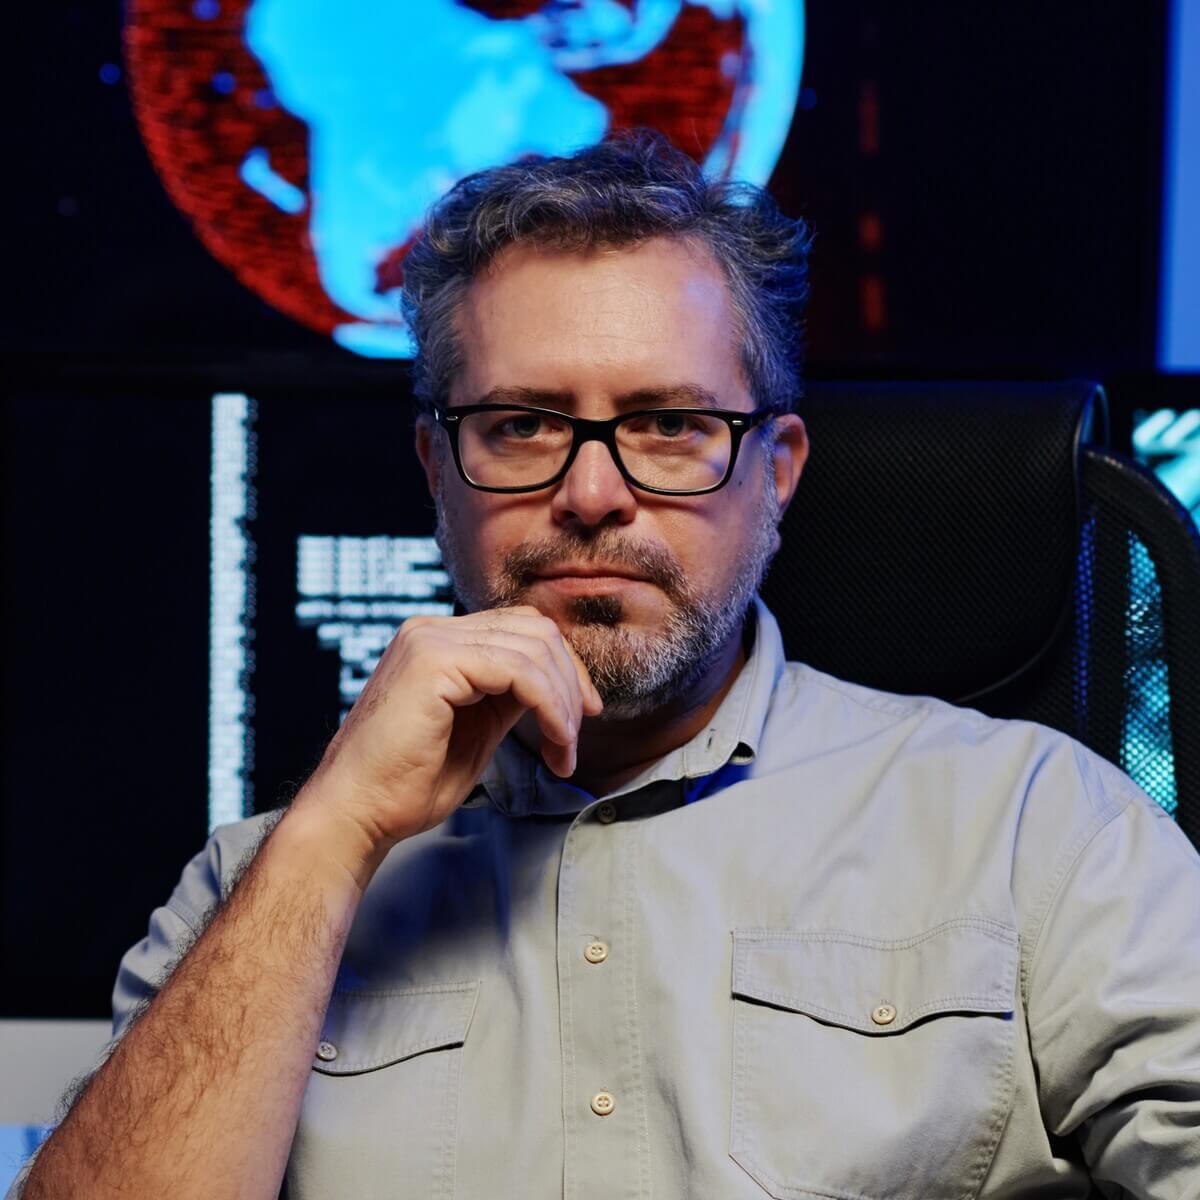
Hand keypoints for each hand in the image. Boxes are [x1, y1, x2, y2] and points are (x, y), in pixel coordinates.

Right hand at [297, 606, 603, 856]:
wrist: (354, 814)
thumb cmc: (406, 785)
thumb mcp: (476, 730)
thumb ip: (508, 699)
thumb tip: (556, 687)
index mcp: (439, 641)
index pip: (522, 630)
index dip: (564, 669)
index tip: (582, 715)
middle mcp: (432, 630)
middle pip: (535, 631)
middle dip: (570, 684)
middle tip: (574, 739)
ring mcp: (430, 639)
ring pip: (534, 648)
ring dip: (563, 704)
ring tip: (562, 751)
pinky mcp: (434, 661)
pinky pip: (519, 671)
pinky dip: (549, 707)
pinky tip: (552, 744)